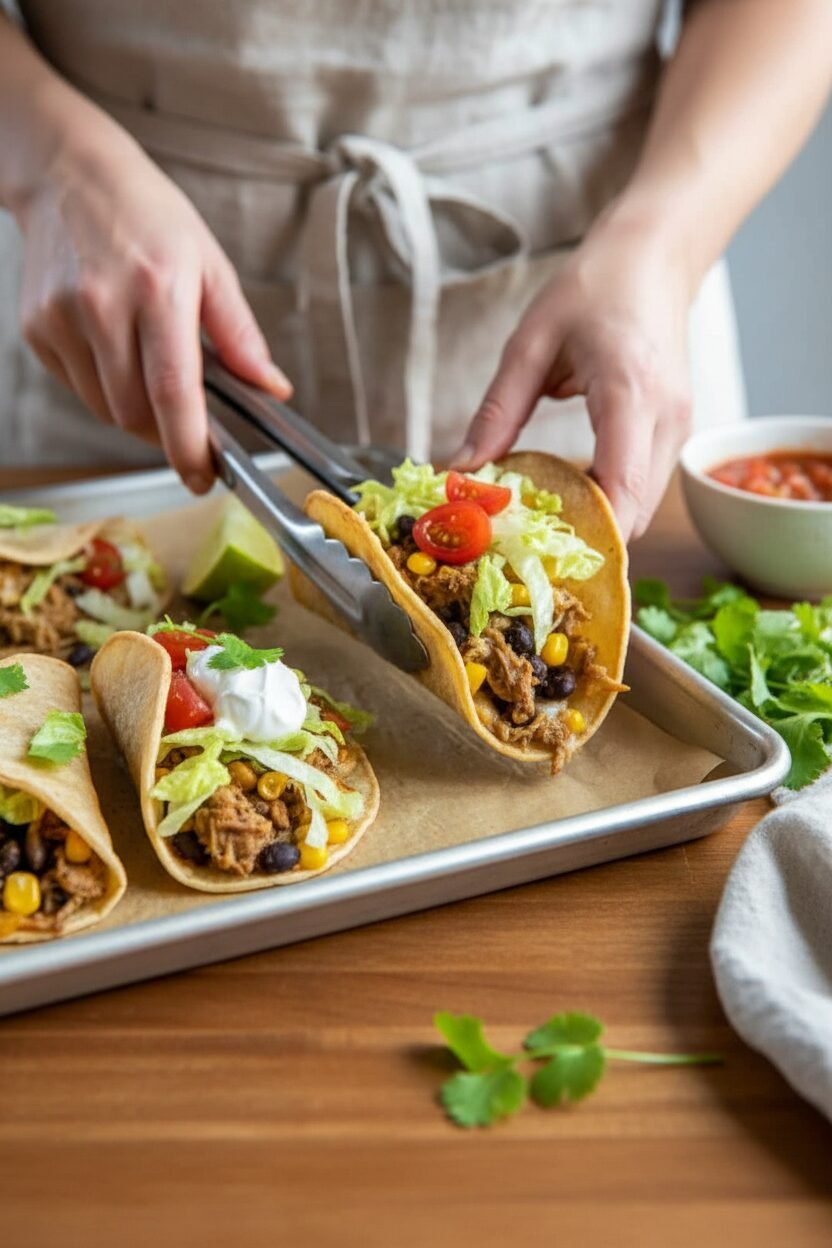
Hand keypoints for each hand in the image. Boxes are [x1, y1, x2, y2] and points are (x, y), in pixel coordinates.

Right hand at [15, 113, 290, 490]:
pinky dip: (104, 387)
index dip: (188, 444)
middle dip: (166, 430)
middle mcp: (103, 305)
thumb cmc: (147, 216)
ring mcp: (62, 319)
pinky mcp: (36, 329)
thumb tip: (271, 389)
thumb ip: (241, 335)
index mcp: (158, 289)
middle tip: (187, 419)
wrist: (68, 174)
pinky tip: (115, 348)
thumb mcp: (210, 264)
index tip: (202, 474)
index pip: (172, 390)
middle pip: (135, 413)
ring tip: (149, 368)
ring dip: (135, 411)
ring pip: (105, 409)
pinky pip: (78, 387)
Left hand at [452, 210, 693, 539]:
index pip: (622, 487)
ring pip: (642, 507)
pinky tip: (570, 493)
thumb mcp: (530, 343)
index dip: (585, 533)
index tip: (536, 552)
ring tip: (543, 520)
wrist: (654, 256)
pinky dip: (609, 500)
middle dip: (584, 537)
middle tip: (526, 542)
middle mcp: (666, 418)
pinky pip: (643, 486)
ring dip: (597, 522)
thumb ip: (497, 412)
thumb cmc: (595, 287)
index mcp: (630, 391)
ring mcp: (679, 428)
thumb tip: (463, 471)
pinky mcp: (675, 431)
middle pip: (634, 513)